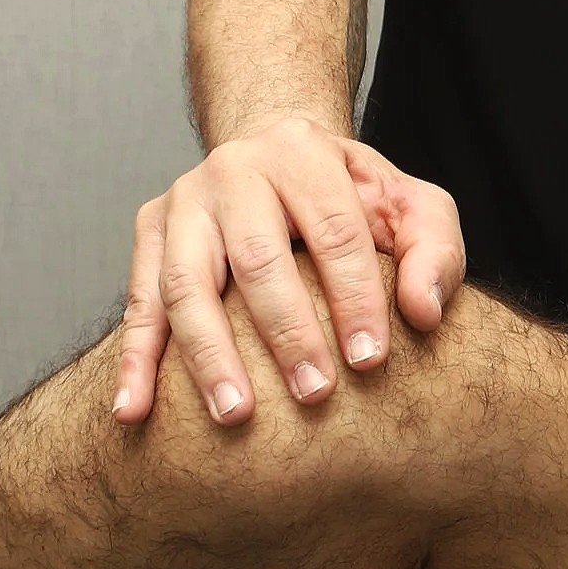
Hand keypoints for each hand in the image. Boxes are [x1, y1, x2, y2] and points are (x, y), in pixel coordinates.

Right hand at [110, 119, 464, 426]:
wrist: (276, 157)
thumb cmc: (353, 198)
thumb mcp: (410, 208)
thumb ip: (434, 252)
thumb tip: (421, 313)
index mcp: (304, 153)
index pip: (334, 229)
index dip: (354, 296)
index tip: (371, 361)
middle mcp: (236, 169)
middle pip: (258, 256)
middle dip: (287, 331)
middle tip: (315, 394)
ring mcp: (185, 200)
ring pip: (188, 282)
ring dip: (209, 355)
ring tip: (235, 415)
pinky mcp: (150, 231)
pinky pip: (138, 302)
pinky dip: (133, 360)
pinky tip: (133, 411)